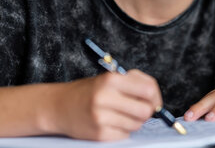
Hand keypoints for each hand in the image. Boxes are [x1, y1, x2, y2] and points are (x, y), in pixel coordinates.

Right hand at [47, 69, 161, 140]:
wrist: (59, 106)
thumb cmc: (89, 91)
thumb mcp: (109, 78)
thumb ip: (134, 83)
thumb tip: (156, 98)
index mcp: (111, 80)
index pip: (148, 89)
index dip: (155, 96)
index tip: (153, 100)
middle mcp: (105, 97)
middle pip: (145, 111)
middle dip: (147, 111)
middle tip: (139, 109)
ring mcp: (101, 117)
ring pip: (137, 124)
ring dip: (133, 121)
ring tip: (119, 114)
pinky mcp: (99, 134)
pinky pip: (125, 134)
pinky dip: (122, 130)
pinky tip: (111, 122)